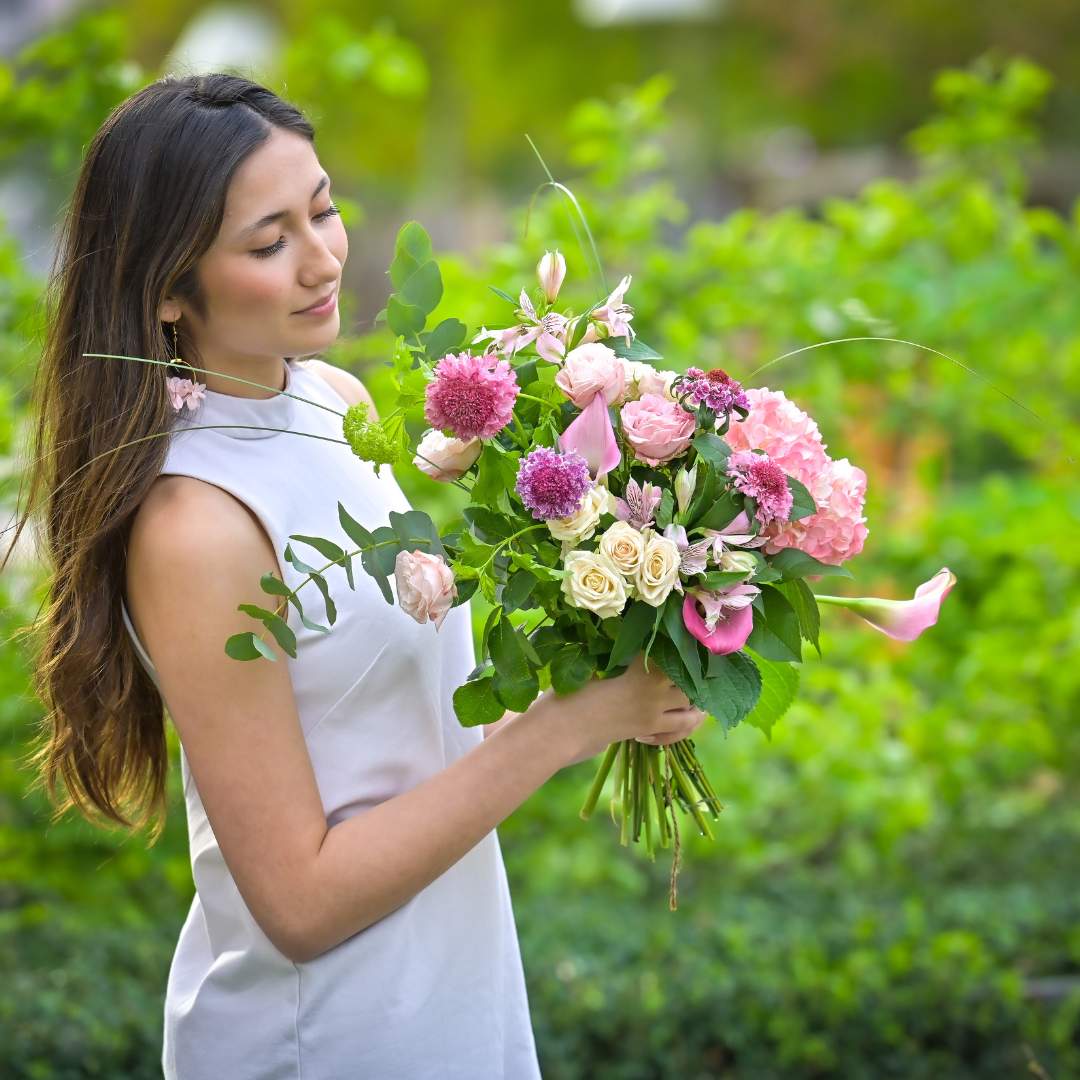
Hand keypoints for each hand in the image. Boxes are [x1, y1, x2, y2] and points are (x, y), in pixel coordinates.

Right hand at [540, 653, 711, 766]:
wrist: (562, 728)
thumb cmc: (571, 693)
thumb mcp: (595, 667)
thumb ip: (619, 658)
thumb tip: (632, 643)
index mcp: (641, 669)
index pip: (674, 653)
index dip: (681, 646)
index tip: (679, 639)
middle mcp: (654, 691)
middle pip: (690, 680)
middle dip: (689, 674)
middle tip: (683, 667)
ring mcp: (654, 714)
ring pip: (692, 706)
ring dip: (691, 699)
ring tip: (683, 691)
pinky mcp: (650, 730)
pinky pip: (681, 730)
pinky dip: (683, 724)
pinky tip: (672, 717)